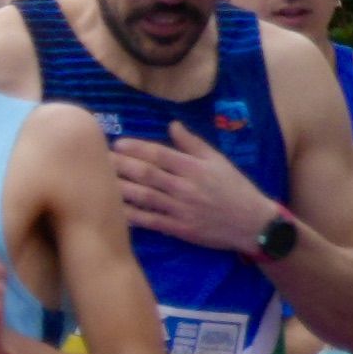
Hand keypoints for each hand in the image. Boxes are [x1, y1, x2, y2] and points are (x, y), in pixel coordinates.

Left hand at [106, 130, 285, 256]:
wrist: (253, 223)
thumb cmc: (235, 188)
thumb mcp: (218, 160)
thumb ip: (193, 143)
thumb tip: (171, 124)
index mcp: (195, 167)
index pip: (159, 154)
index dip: (136, 148)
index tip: (117, 144)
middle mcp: (185, 187)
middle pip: (146, 174)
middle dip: (120, 165)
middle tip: (99, 159)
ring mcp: (181, 209)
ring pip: (144, 197)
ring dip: (120, 188)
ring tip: (99, 180)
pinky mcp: (179, 229)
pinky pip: (150, 221)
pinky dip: (131, 216)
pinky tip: (114, 210)